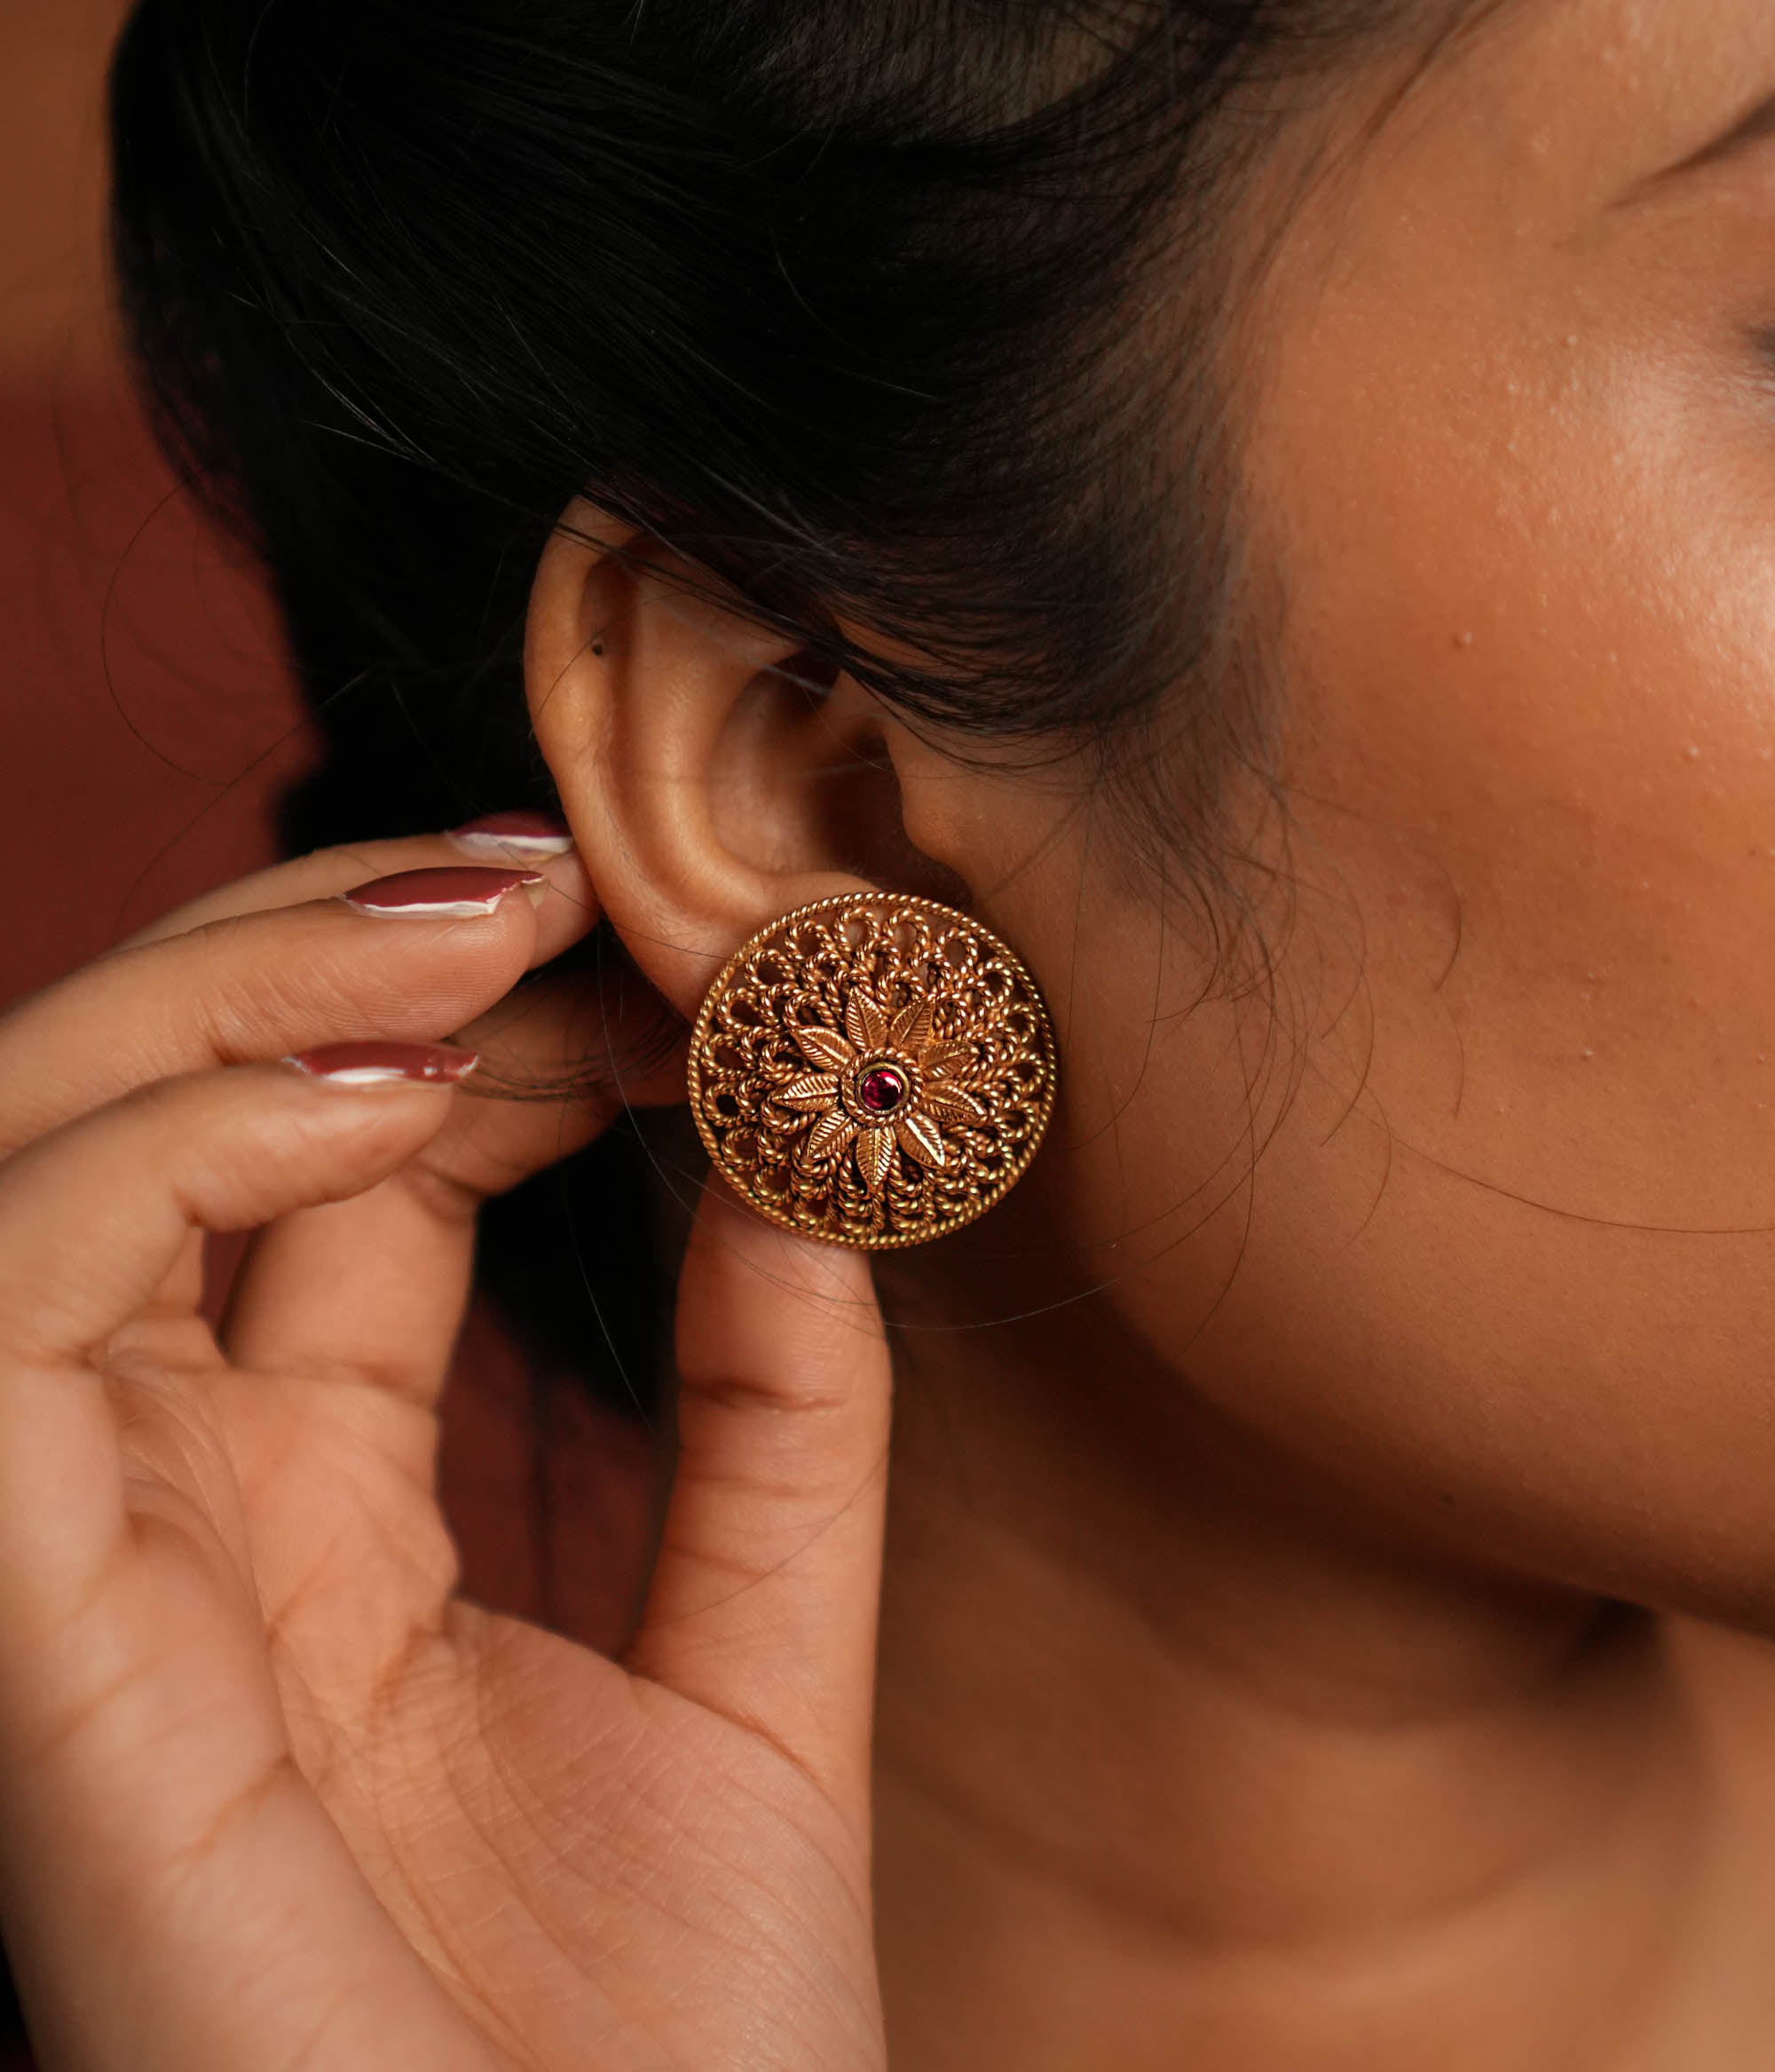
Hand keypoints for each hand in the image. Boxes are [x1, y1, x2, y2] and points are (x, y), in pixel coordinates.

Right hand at [0, 832, 891, 2071]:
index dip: (475, 1037)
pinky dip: (173, 1147)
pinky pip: (15, 1295)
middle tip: (545, 882)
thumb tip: (801, 1161)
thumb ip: (776, 1417)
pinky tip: (394, 1098)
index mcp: (321, 1516)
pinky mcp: (33, 1624)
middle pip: (164, 1125)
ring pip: (44, 1153)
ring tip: (482, 932)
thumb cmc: (668, 2048)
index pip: (333, 1180)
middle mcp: (172, 1513)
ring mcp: (81, 1558)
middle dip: (330, 960)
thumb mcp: (757, 1664)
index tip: (660, 976)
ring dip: (248, 995)